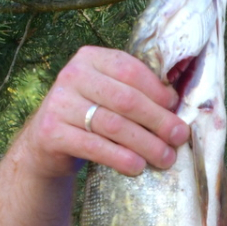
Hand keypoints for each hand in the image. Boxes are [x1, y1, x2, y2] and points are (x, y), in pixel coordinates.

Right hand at [15, 46, 187, 179]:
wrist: (47, 143)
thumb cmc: (90, 117)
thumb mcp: (108, 95)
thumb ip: (136, 92)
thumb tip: (177, 106)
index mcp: (90, 58)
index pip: (130, 70)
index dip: (158, 91)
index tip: (176, 109)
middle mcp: (72, 75)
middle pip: (126, 99)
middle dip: (158, 120)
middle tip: (179, 137)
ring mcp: (59, 103)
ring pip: (113, 125)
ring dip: (145, 144)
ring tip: (165, 158)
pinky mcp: (51, 132)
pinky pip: (94, 146)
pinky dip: (120, 158)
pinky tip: (137, 167)